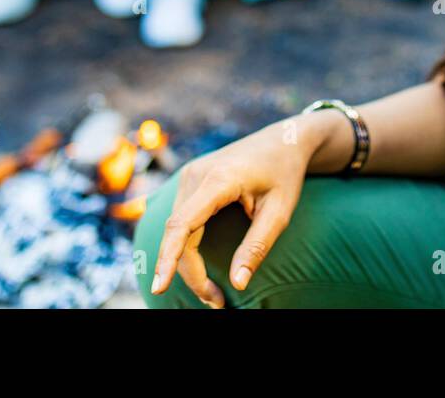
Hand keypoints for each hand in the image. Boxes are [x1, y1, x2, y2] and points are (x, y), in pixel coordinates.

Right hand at [151, 117, 324, 306]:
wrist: (283, 141)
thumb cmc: (284, 174)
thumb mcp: (280, 212)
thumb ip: (257, 246)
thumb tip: (237, 284)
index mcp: (218, 180)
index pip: (182, 225)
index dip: (168, 258)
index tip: (160, 288)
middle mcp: (196, 175)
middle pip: (178, 234)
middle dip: (190, 273)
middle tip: (217, 303)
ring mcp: (190, 176)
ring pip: (176, 229)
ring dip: (186, 263)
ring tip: (213, 293)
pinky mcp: (191, 181)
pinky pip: (181, 220)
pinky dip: (186, 247)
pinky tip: (201, 268)